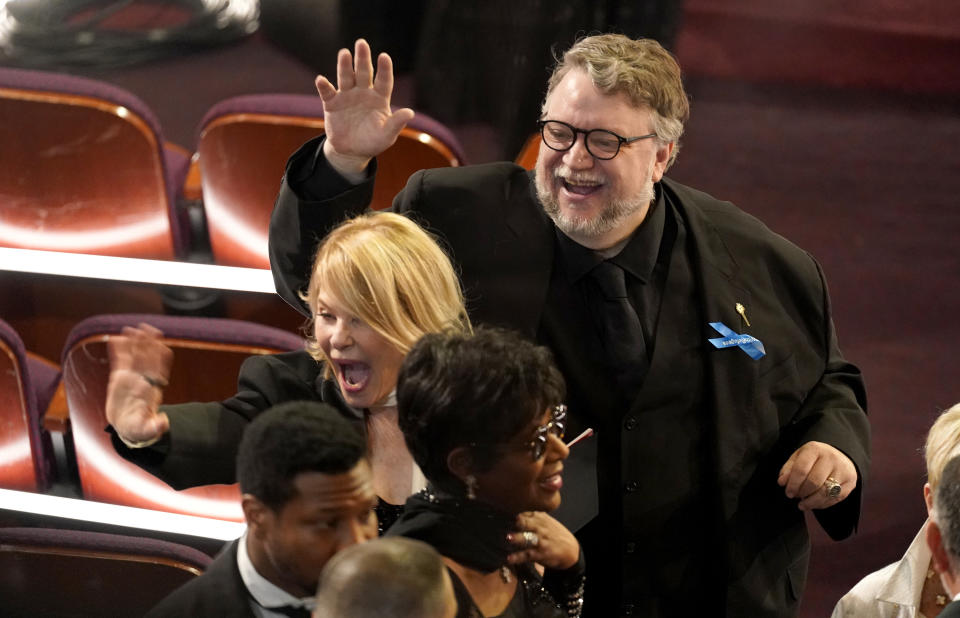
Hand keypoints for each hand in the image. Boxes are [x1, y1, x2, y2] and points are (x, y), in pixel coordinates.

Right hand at [105, 324, 172, 445]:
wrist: (129, 426)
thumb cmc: (139, 428)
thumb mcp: (147, 430)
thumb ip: (154, 427)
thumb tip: (163, 423)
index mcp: (152, 389)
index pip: (159, 369)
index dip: (159, 356)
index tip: (159, 343)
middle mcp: (144, 379)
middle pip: (148, 358)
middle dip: (147, 344)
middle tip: (144, 329)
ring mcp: (132, 376)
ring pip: (135, 356)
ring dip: (134, 343)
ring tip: (130, 329)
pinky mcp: (120, 378)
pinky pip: (120, 361)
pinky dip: (118, 350)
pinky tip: (115, 339)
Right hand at [316, 38, 415, 177]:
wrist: (352, 151)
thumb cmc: (373, 141)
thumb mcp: (386, 135)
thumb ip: (396, 123)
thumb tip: (410, 113)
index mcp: (379, 98)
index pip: (383, 80)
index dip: (384, 69)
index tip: (384, 56)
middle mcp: (363, 92)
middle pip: (363, 73)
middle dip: (362, 59)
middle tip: (361, 43)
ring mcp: (347, 96)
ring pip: (346, 77)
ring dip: (344, 66)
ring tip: (344, 53)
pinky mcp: (332, 103)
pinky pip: (327, 92)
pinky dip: (324, 86)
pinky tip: (321, 80)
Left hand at [506, 511, 579, 570]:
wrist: (571, 550)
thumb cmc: (553, 533)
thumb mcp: (545, 520)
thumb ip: (530, 514)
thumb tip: (512, 506)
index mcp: (539, 517)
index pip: (524, 510)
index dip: (512, 509)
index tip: (499, 508)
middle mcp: (539, 527)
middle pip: (526, 522)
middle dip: (516, 520)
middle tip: (503, 519)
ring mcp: (540, 541)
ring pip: (527, 538)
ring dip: (518, 538)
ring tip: (508, 537)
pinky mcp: (540, 554)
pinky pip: (527, 555)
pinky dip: (518, 557)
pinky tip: (509, 559)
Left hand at [778, 441, 856, 510]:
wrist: (839, 456)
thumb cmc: (813, 459)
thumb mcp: (798, 458)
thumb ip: (788, 469)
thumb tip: (782, 482)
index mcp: (815, 449)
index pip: (801, 469)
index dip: (793, 484)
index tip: (788, 493)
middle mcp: (831, 458)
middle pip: (814, 482)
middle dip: (801, 492)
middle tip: (795, 496)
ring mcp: (843, 470)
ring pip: (825, 493)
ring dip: (811, 502)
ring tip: (802, 505)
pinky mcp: (850, 483)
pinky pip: (835, 498)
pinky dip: (821, 504)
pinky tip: (813, 504)